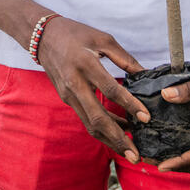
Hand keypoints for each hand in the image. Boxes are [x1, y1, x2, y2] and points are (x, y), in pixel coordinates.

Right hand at [36, 17, 149, 161]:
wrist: (43, 37)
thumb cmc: (76, 34)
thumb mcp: (103, 39)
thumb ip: (125, 58)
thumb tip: (147, 75)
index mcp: (86, 64)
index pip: (111, 90)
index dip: (130, 105)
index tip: (146, 118)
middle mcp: (75, 84)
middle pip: (97, 118)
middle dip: (117, 139)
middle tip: (135, 155)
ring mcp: (69, 94)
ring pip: (90, 124)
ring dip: (110, 140)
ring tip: (129, 152)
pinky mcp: (67, 99)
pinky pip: (86, 118)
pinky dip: (102, 129)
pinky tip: (119, 132)